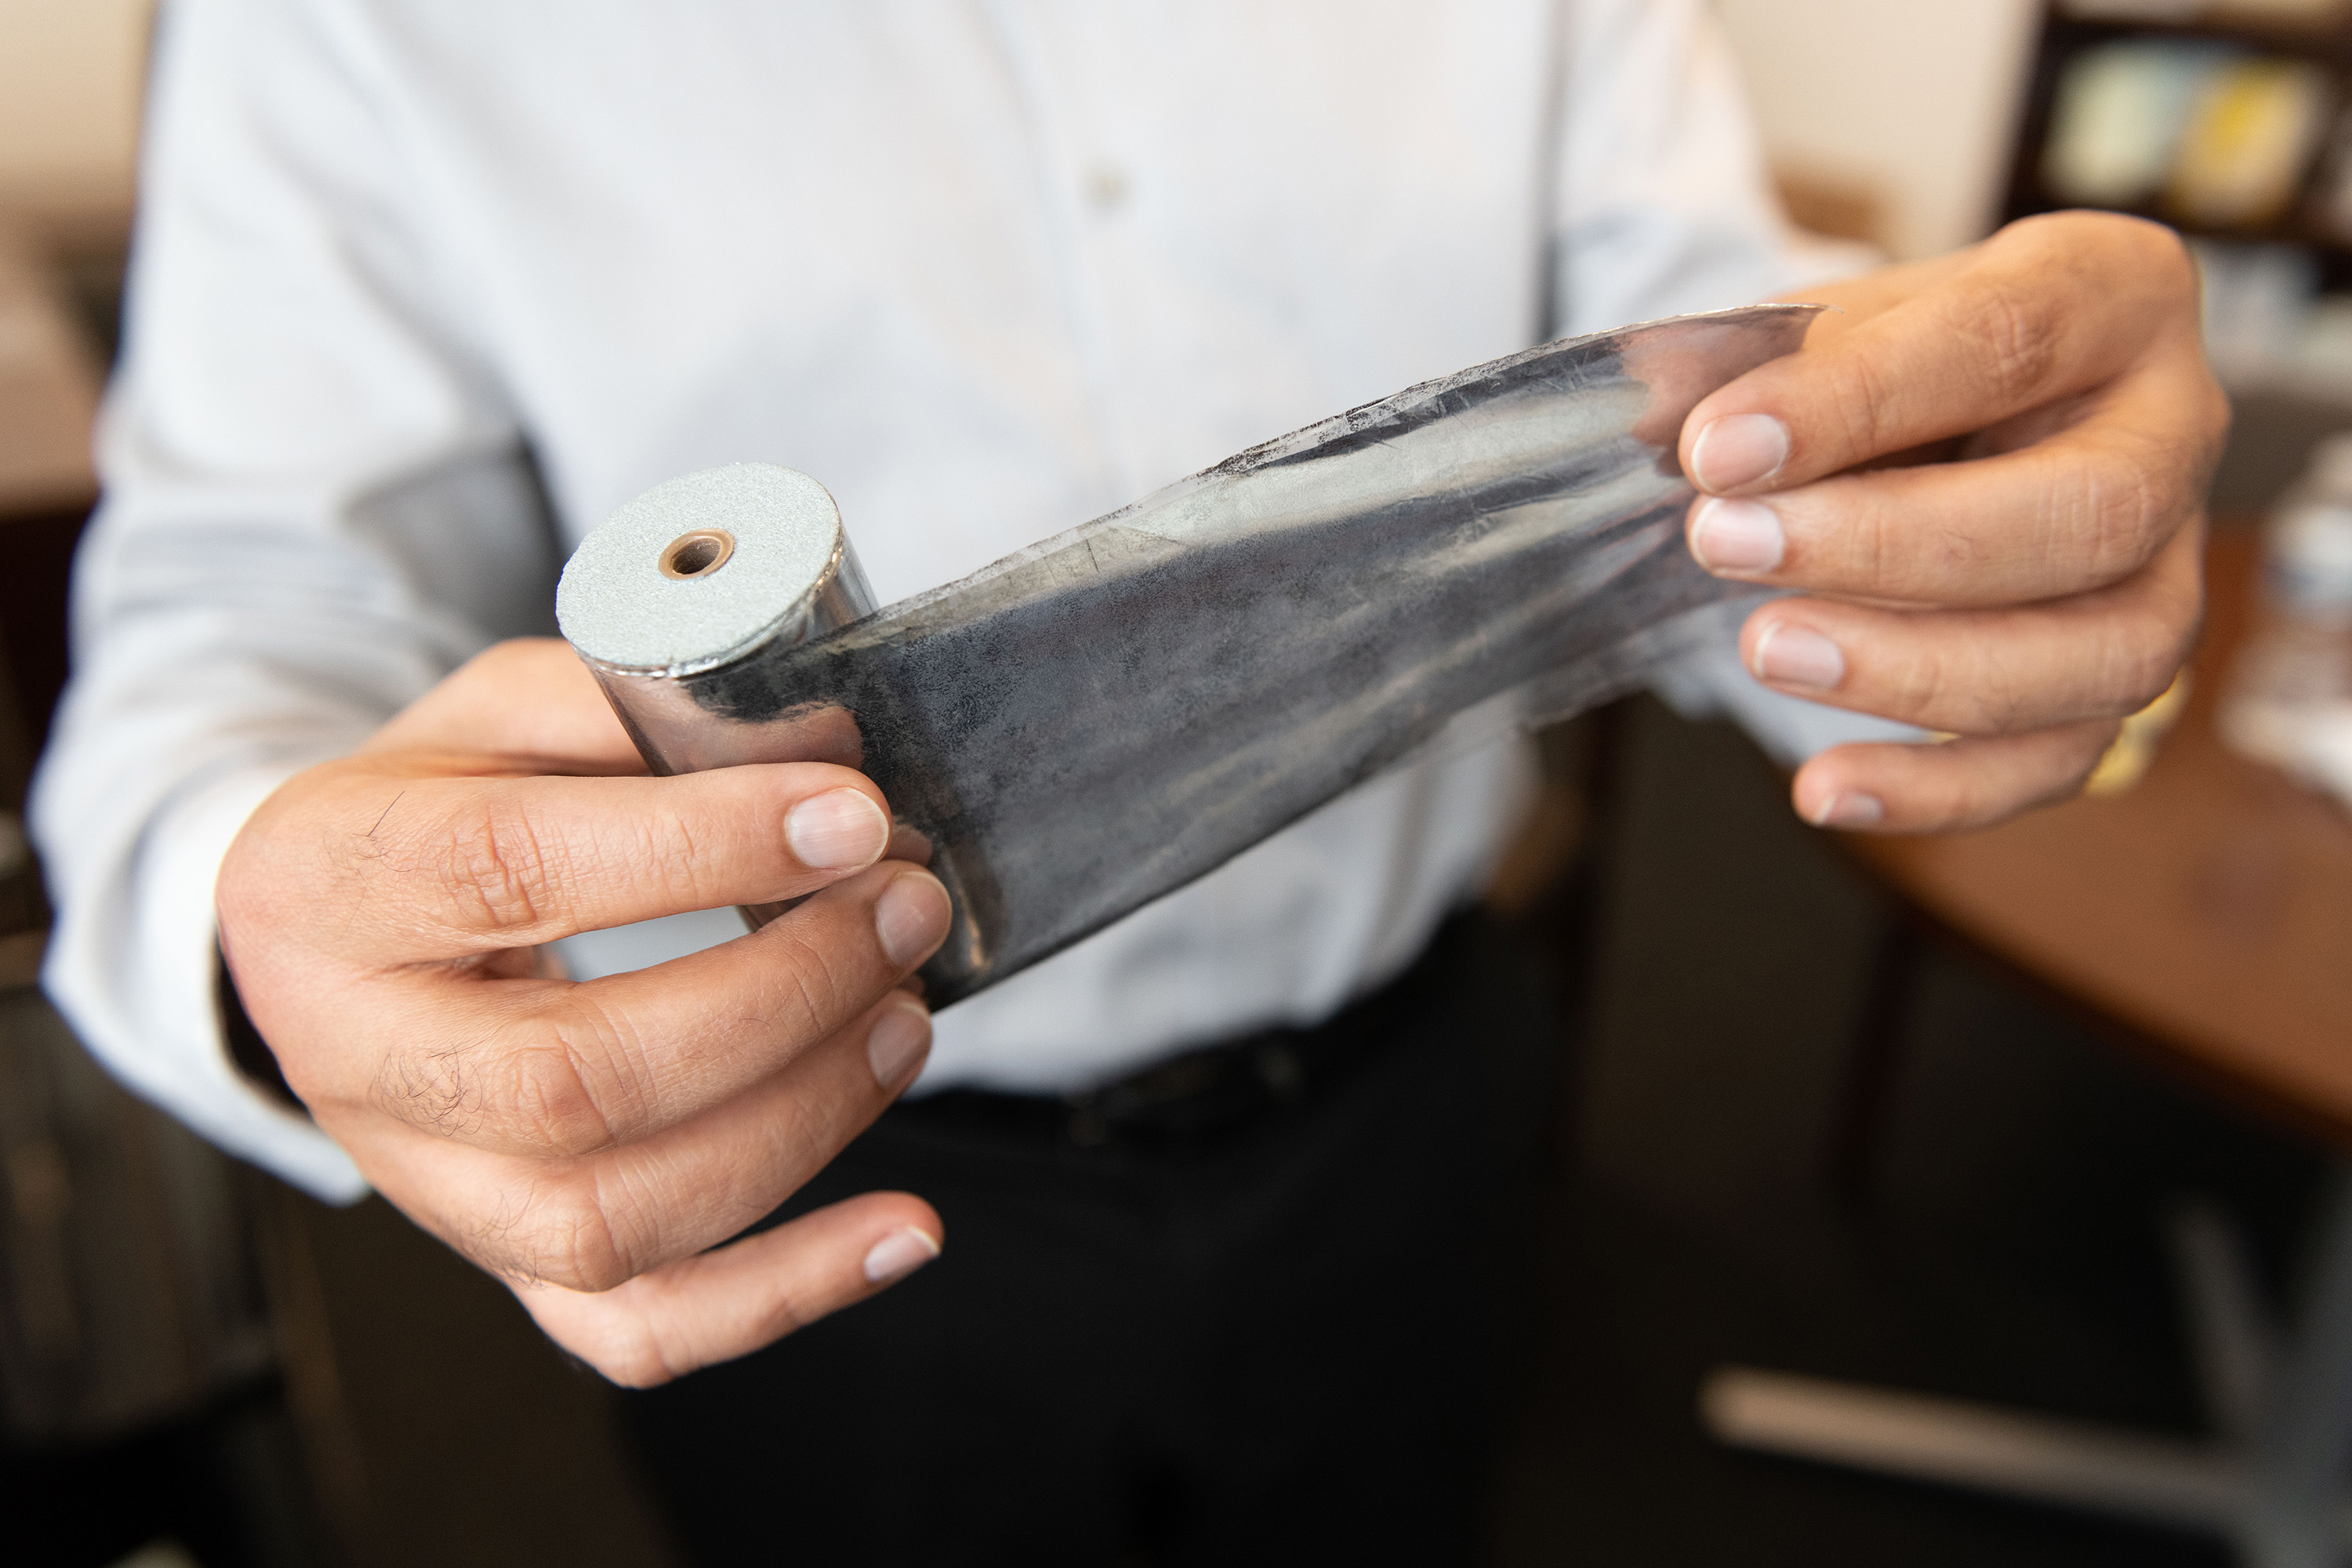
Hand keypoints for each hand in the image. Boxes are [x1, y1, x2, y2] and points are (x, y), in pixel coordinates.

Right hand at [217, 638, 953, 1384]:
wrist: (336, 934)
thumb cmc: (437, 808)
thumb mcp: (499, 712)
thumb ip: (641, 708)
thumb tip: (830, 742)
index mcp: (335, 882)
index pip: (515, 873)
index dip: (703, 850)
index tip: (850, 816)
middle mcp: (359, 1060)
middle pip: (572, 1083)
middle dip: (779, 999)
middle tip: (901, 914)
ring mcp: (430, 1186)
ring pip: (613, 1222)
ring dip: (801, 1124)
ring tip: (905, 1020)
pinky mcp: (505, 1262)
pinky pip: (638, 1331)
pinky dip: (786, 1293)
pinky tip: (903, 1228)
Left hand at [1679, 211, 2225, 830]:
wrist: (1938, 419)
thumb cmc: (1892, 366)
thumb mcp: (1825, 327)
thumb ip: (1746, 359)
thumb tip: (1650, 398)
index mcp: (2110, 293)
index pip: (2008, 340)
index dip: (1855, 403)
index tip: (1717, 447)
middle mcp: (2173, 429)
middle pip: (2090, 511)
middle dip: (1894, 544)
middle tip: (1726, 545)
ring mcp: (2168, 565)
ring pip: (2107, 652)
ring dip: (1922, 668)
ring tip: (1766, 649)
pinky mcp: (2124, 681)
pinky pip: (2064, 760)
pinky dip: (1942, 791)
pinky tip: (1824, 790)